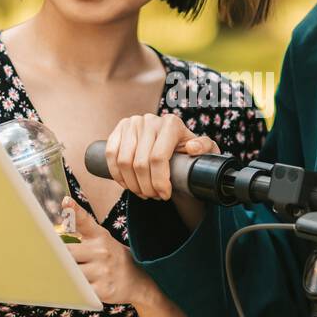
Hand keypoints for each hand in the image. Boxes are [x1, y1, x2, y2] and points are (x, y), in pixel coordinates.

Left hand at [63, 196, 149, 305]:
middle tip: (49, 261)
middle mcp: (102, 251)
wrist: (137, 281)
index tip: (66, 201)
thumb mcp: (101, 239)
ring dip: (63, 275)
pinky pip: (78, 290)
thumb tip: (58, 218)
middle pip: (67, 253)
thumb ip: (81, 229)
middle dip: (57, 258)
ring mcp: (103, 271)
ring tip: (61, 277)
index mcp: (100, 237)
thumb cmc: (111, 258)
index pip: (85, 221)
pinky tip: (72, 289)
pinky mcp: (103, 290)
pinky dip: (71, 290)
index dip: (75, 210)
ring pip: (71, 273)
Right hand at [103, 113, 219, 199]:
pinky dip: (117, 175)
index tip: (164, 195)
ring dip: (132, 184)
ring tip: (143, 192)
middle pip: (139, 163)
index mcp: (171, 124)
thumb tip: (192, 148)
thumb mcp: (205, 150)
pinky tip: (128, 185)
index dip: (158, 181)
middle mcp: (150, 120)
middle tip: (154, 196)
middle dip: (146, 187)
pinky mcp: (119, 129)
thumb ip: (205, 147)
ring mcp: (132, 123)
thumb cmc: (189, 150)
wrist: (173, 143)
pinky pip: (111, 155)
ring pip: (123, 162)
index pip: (158, 158)